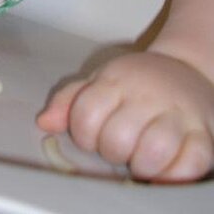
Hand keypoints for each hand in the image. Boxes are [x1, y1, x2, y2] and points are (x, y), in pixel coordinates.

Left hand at [37, 51, 213, 180]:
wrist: (185, 68)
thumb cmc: (135, 82)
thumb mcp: (99, 80)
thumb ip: (69, 99)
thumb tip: (44, 122)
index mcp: (115, 82)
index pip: (85, 116)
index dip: (83, 136)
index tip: (93, 136)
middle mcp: (146, 96)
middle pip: (116, 139)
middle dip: (111, 152)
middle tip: (119, 147)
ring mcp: (177, 114)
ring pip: (153, 151)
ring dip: (141, 166)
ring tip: (140, 159)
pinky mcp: (203, 133)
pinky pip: (192, 163)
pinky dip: (175, 174)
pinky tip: (165, 167)